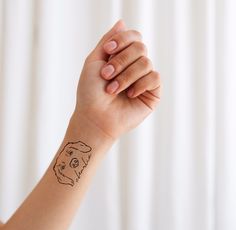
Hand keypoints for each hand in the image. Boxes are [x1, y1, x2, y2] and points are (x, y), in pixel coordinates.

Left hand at [74, 20, 161, 140]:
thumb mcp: (94, 61)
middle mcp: (135, 67)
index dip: (123, 40)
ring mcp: (144, 80)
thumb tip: (122, 22)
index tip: (107, 50)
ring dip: (126, 76)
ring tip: (112, 90)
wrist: (95, 117)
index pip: (134, 37)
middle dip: (121, 60)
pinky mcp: (153, 93)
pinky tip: (130, 95)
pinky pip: (154, 78)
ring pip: (146, 63)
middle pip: (140, 47)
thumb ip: (107, 40)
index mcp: (122, 58)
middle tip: (106, 75)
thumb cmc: (90, 92)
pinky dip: (140, 84)